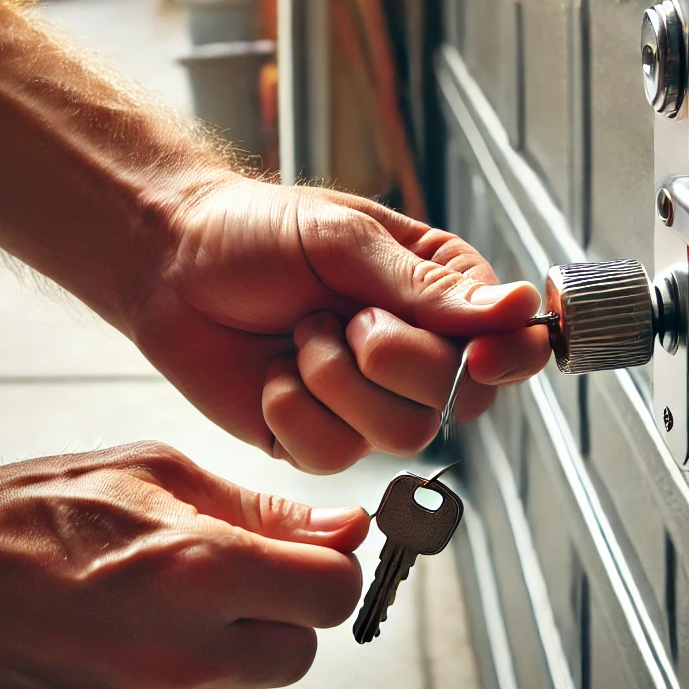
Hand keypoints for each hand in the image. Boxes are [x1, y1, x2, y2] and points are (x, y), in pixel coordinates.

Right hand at [0, 442, 366, 688]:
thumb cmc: (35, 513)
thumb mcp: (153, 474)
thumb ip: (264, 510)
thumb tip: (348, 529)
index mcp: (199, 571)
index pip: (333, 592)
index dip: (329, 569)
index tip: (308, 558)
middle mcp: (182, 658)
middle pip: (300, 653)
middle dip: (281, 614)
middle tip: (225, 582)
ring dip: (229, 655)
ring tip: (159, 612)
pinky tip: (125, 652)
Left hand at [130, 180, 550, 472]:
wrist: (172, 264)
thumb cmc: (259, 232)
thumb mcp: (345, 241)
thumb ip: (427, 287)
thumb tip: (517, 307)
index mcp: (441, 297)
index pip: (512, 344)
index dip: (507, 358)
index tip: (480, 357)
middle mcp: (418, 356)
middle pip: (462, 401)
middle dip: (396, 360)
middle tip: (344, 316)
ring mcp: (371, 403)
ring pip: (403, 434)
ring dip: (337, 381)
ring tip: (301, 335)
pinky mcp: (321, 439)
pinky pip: (336, 456)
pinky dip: (295, 411)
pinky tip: (273, 373)